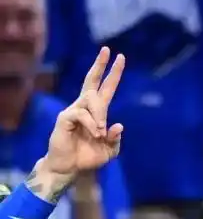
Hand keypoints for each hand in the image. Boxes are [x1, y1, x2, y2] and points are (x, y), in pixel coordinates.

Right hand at [43, 47, 125, 178]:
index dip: (112, 73)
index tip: (120, 57)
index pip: (105, 88)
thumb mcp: (110, 150)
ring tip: (99, 133)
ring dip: (99, 116)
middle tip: (109, 51)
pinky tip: (94, 133)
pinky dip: (91, 123)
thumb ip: (115, 139)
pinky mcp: (65, 118)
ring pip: (91, 100)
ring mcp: (73, 110)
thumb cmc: (88, 157)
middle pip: (92, 81)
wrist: (70, 168)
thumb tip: (119, 125)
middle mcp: (85, 107)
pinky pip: (81, 114)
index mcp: (98, 112)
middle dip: (101, 65)